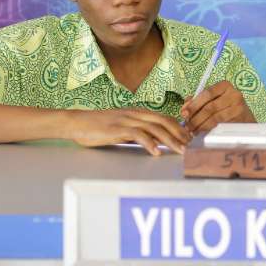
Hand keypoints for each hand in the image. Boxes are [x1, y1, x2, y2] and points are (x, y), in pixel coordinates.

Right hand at [67, 108, 191, 154]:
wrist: (77, 122)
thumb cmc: (98, 127)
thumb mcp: (122, 127)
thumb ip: (138, 131)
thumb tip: (154, 141)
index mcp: (137, 112)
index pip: (163, 117)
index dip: (178, 127)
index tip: (187, 137)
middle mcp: (134, 114)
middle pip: (163, 121)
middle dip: (179, 133)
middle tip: (189, 145)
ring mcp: (126, 120)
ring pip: (154, 128)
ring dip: (169, 140)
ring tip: (179, 150)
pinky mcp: (117, 129)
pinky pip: (137, 135)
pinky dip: (149, 144)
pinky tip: (156, 152)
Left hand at [180, 80, 255, 132]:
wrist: (246, 118)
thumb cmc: (225, 107)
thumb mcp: (213, 100)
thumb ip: (197, 101)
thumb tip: (184, 108)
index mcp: (225, 86)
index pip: (207, 93)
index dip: (194, 104)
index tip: (183, 113)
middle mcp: (234, 94)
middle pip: (210, 107)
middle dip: (195, 117)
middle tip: (187, 126)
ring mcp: (238, 107)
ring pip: (215, 117)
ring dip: (201, 126)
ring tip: (193, 131)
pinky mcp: (240, 120)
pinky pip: (221, 125)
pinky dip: (209, 130)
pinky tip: (202, 133)